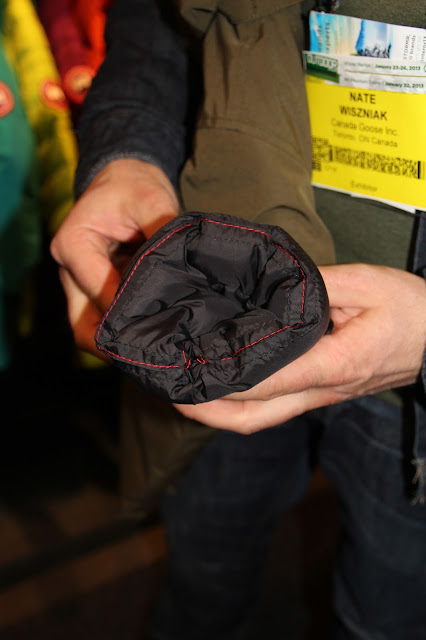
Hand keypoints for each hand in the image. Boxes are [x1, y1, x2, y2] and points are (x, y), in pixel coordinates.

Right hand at [50, 158, 178, 356]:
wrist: (125, 179)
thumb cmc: (133, 186)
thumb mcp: (150, 199)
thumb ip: (162, 231)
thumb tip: (180, 269)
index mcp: (74, 245)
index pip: (99, 290)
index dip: (130, 309)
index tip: (163, 318)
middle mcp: (70, 271)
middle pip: (83, 325)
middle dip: (118, 341)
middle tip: (158, 351)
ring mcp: (81, 285)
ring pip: (91, 330)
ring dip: (121, 341)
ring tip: (160, 348)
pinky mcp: (96, 292)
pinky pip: (105, 322)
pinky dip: (127, 331)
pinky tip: (157, 335)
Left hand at [175, 264, 425, 432]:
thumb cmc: (409, 309)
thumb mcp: (365, 283)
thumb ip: (315, 286)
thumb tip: (269, 290)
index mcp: (336, 363)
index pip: (268, 379)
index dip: (225, 378)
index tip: (189, 367)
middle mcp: (324, 390)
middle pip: (256, 416)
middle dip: (209, 410)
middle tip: (170, 392)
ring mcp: (322, 397)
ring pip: (263, 419)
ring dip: (220, 413)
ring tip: (184, 394)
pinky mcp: (321, 393)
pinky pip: (274, 408)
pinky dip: (242, 404)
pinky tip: (221, 388)